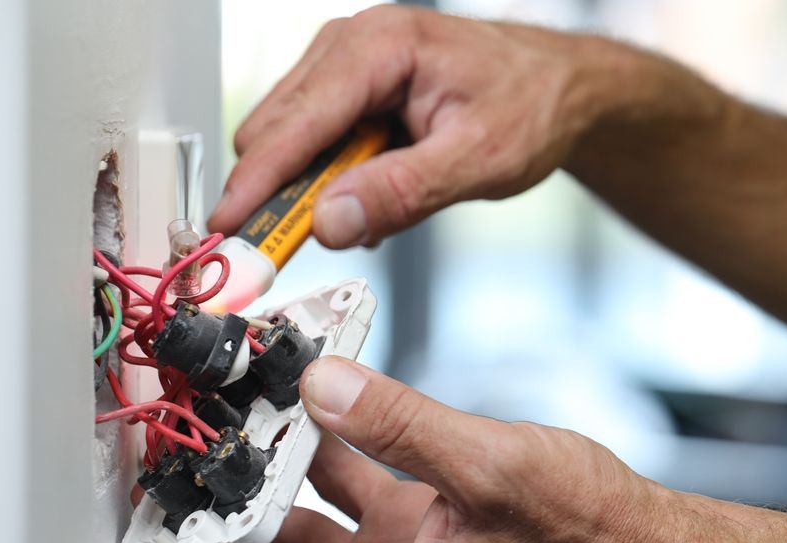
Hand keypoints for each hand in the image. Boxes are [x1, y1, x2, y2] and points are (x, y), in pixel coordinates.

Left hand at [114, 357, 668, 542]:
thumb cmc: (584, 536)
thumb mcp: (490, 470)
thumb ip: (399, 425)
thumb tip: (319, 387)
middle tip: (174, 497)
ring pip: (309, 536)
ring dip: (270, 488)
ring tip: (233, 436)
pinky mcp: (425, 526)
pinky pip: (355, 492)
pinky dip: (330, 453)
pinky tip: (317, 406)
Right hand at [208, 5, 625, 247]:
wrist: (557, 89)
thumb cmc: (530, 106)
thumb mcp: (477, 159)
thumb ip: (402, 192)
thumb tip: (331, 222)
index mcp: (378, 49)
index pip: (295, 122)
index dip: (257, 183)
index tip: (230, 233)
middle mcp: (350, 48)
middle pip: (275, 131)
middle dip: (278, 194)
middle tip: (289, 251)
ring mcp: (346, 69)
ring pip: (291, 141)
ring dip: (311, 190)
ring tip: (368, 214)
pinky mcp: (352, 95)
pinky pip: (317, 146)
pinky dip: (331, 182)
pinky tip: (374, 196)